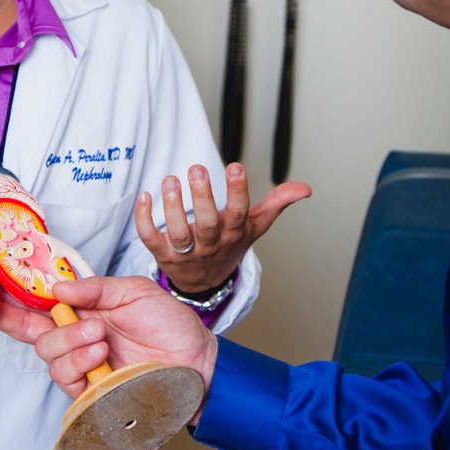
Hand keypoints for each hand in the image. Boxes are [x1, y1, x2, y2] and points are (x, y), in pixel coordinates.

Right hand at [0, 275, 217, 406]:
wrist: (197, 359)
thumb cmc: (169, 324)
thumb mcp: (134, 292)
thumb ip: (95, 289)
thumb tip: (57, 289)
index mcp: (82, 310)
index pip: (35, 306)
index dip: (8, 301)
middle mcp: (76, 338)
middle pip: (30, 332)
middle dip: (30, 320)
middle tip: (60, 310)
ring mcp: (83, 366)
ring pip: (49, 356)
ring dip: (72, 342)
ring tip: (101, 336)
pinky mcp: (91, 392)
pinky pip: (68, 381)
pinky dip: (82, 364)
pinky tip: (102, 355)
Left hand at [139, 162, 310, 292]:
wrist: (205, 282)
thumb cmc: (229, 245)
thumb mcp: (255, 226)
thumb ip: (277, 204)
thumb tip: (305, 188)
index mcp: (233, 234)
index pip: (238, 214)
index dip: (237, 192)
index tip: (235, 167)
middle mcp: (210, 244)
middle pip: (207, 224)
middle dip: (202, 197)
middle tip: (197, 168)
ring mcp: (185, 252)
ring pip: (178, 232)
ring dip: (172, 207)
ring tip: (170, 180)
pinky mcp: (162, 254)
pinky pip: (150, 239)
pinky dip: (144, 219)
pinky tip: (145, 196)